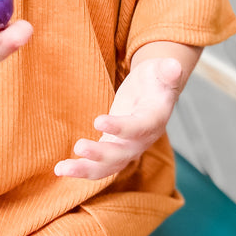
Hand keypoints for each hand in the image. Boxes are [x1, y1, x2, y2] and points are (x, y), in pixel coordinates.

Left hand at [54, 57, 182, 180]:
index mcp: (154, 120)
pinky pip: (99, 165)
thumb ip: (168, 70)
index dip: (121, 128)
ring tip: (61, 169)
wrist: (155, 93)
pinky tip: (60, 169)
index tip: (98, 121)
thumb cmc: (156, 78)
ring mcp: (128, 148)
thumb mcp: (163, 70)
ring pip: (108, 167)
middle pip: (123, 155)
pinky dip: (82, 168)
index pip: (138, 128)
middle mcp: (142, 140)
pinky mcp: (114, 149)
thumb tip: (174, 66)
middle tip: (79, 146)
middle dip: (100, 155)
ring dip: (86, 170)